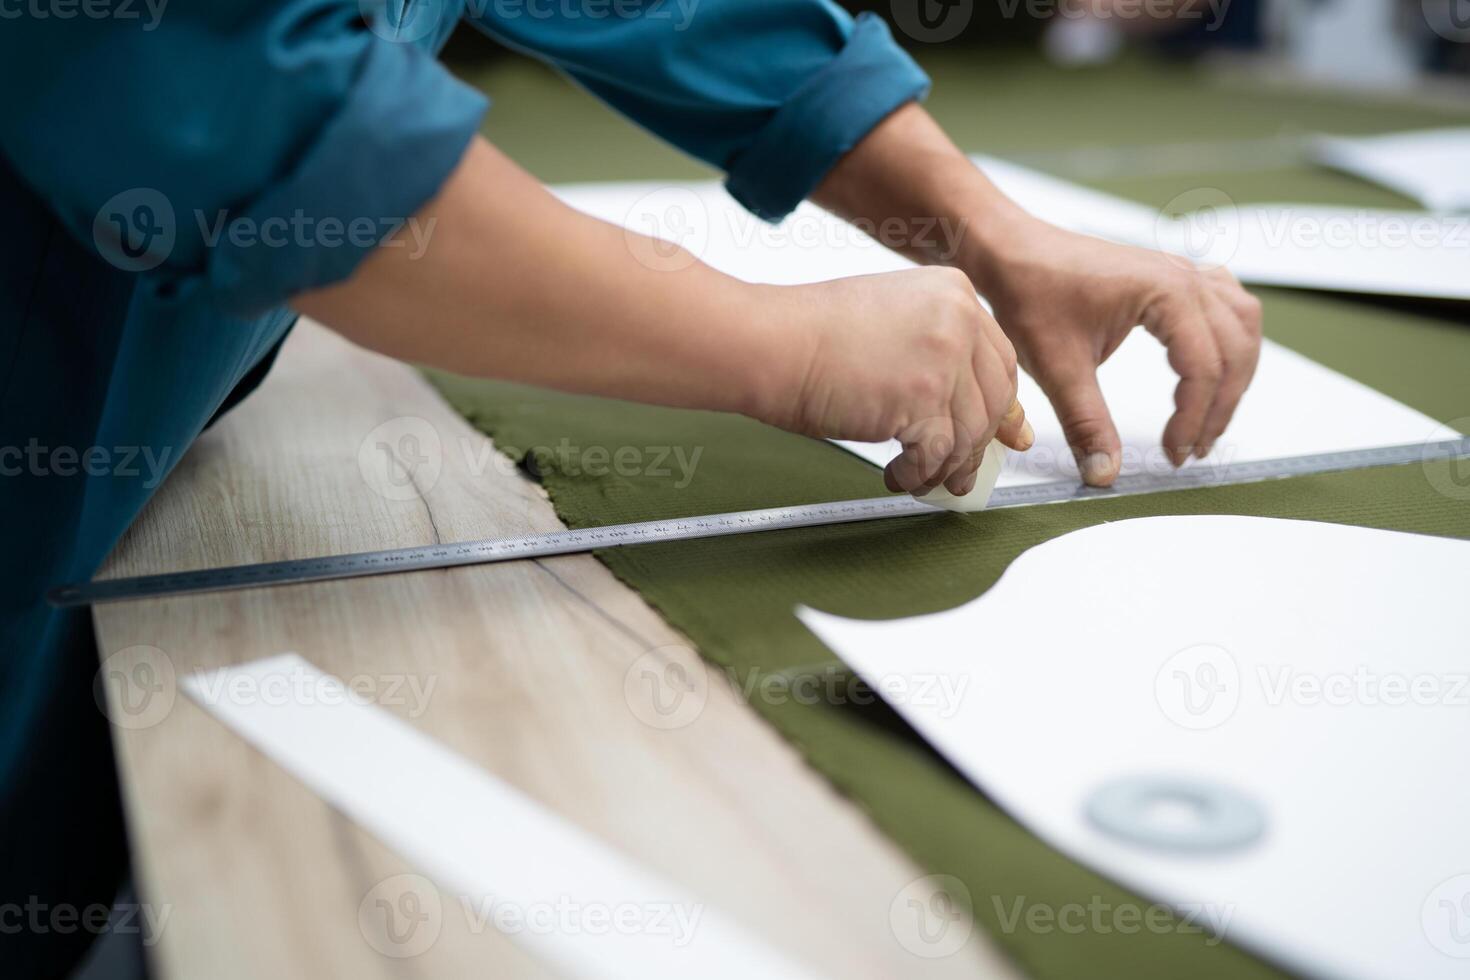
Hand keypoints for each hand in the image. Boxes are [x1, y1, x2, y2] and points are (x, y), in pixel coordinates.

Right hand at [755, 267, 1033, 496]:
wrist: (772, 342)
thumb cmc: (811, 334)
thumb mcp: (891, 323)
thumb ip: (937, 352)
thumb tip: (971, 404)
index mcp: (953, 293)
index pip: (998, 360)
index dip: (1000, 405)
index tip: (1002, 434)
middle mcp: (959, 320)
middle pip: (993, 399)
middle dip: (976, 445)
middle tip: (960, 472)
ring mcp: (945, 360)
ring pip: (969, 434)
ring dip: (944, 467)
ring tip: (919, 478)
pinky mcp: (923, 400)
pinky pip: (938, 455)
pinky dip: (919, 474)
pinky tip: (898, 476)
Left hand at [973, 217, 1262, 485]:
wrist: (1011, 252)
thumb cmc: (1031, 294)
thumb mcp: (1057, 368)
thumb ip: (1086, 424)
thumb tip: (1105, 475)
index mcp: (1166, 293)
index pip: (1203, 368)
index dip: (1193, 419)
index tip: (1173, 455)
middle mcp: (1184, 277)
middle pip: (1235, 350)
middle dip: (1219, 407)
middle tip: (1192, 449)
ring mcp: (1182, 271)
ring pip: (1242, 325)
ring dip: (1235, 374)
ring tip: (1207, 418)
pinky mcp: (1172, 275)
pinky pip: (1228, 303)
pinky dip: (1232, 338)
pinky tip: (1215, 364)